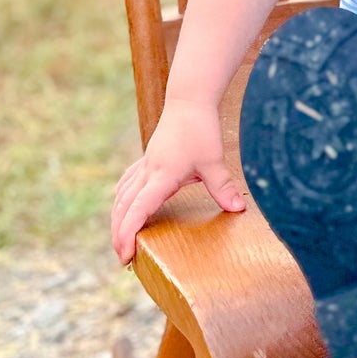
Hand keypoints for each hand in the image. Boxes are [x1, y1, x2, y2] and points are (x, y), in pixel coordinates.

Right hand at [110, 95, 245, 263]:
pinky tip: (122, 204)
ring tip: (120, 239)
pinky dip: (122, 198)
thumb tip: (238, 210)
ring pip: (122, 196)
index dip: (128, 234)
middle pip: (123, 208)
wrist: (189, 99)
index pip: (138, 210)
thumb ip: (222, 187)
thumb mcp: (213, 160)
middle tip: (122, 258)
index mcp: (161, 176)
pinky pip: (128, 182)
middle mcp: (148, 173)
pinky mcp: (148, 158)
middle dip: (119, 234)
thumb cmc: (200, 128)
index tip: (125, 256)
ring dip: (118, 218)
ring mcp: (145, 165)